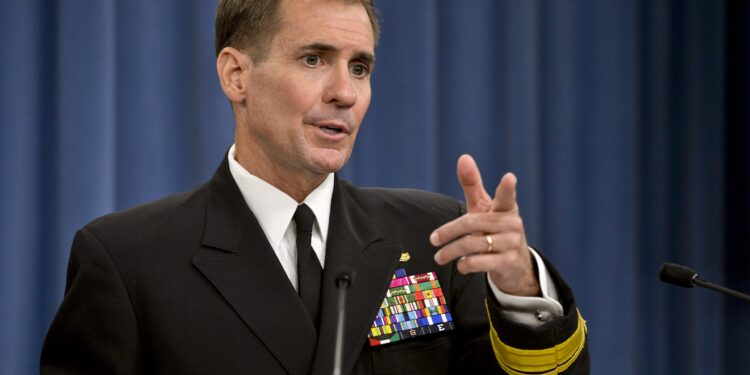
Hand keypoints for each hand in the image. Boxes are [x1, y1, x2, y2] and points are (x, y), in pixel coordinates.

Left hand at [431, 155, 539, 295]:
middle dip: (448, 232)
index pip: (507, 196)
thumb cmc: (494, 228)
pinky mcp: (509, 263)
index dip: (507, 187)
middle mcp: (512, 224)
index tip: (509, 177)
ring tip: (439, 257)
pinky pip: (479, 262)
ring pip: (472, 245)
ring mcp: (512, 244)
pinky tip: (460, 265)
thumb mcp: (484, 208)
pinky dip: (464, 264)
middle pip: (471, 223)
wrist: (515, 265)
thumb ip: (473, 184)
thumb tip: (463, 157)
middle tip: (432, 240)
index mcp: (506, 208)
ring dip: (451, 252)